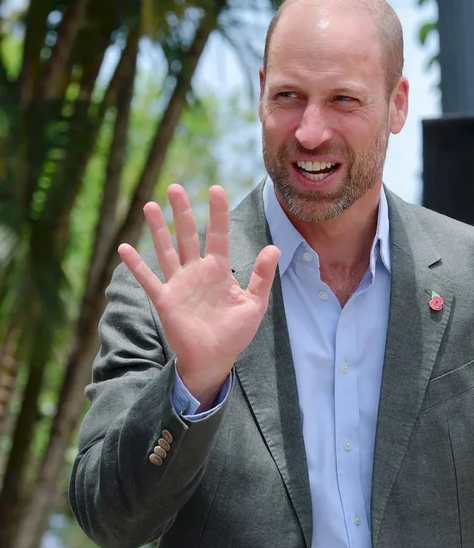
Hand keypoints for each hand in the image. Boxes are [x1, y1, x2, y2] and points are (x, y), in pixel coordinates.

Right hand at [119, 184, 279, 407]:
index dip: (218, 213)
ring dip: (159, 229)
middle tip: (175, 187)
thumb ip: (262, 277)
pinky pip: (147, 280)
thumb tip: (274, 249)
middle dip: (182, 212)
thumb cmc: (235, 334)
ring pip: (167, 251)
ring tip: (150, 205)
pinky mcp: (165, 300)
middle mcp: (196, 272)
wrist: (214, 359)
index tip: (216, 189)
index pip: (218, 235)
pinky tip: (124, 248)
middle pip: (188, 236)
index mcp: (219, 271)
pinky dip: (135, 265)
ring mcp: (179, 284)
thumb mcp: (254, 305)